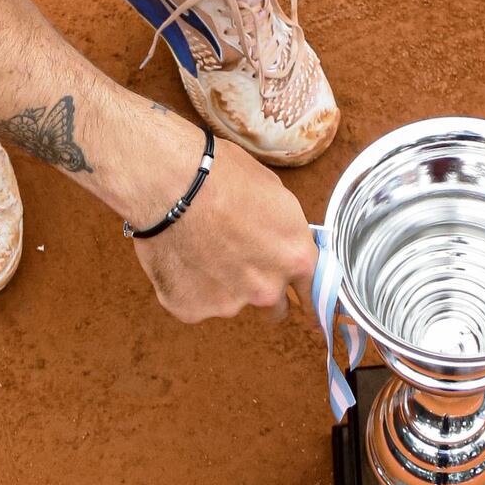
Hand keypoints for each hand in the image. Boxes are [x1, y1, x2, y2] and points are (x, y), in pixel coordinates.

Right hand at [128, 128, 316, 323]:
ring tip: (199, 247)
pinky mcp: (192, 310)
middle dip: (263, 293)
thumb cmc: (221, 175)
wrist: (170, 183)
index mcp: (294, 255)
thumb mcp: (272, 191)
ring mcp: (229, 304)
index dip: (304, 291)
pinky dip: (188, 287)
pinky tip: (179, 255)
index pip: (313, 289)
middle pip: (275, 308)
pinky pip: (194, 302)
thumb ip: (281, 229)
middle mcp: (267, 287)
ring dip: (221, 286)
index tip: (300, 298)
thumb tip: (278, 237)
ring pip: (230, 303)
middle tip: (241, 267)